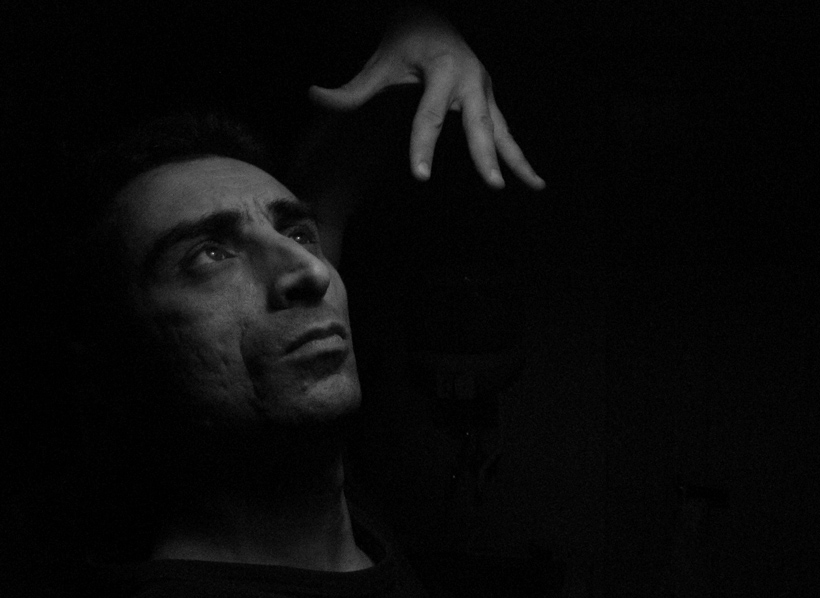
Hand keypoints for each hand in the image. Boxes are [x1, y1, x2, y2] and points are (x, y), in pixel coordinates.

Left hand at [308, 11, 544, 189]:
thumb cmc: (404, 40)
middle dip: (485, 155)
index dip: (423, 145)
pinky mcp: (488, 99)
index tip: (420, 175)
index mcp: (441, 70)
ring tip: (534, 185)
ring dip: (517, 158)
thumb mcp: (377, 63)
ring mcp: (483, 89)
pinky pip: (505, 131)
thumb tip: (314, 96)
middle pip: (478, 123)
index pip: (429, 114)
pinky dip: (517, 155)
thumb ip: (351, 89)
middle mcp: (469, 79)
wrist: (431, 16)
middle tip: (492, 184)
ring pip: (502, 128)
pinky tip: (531, 179)